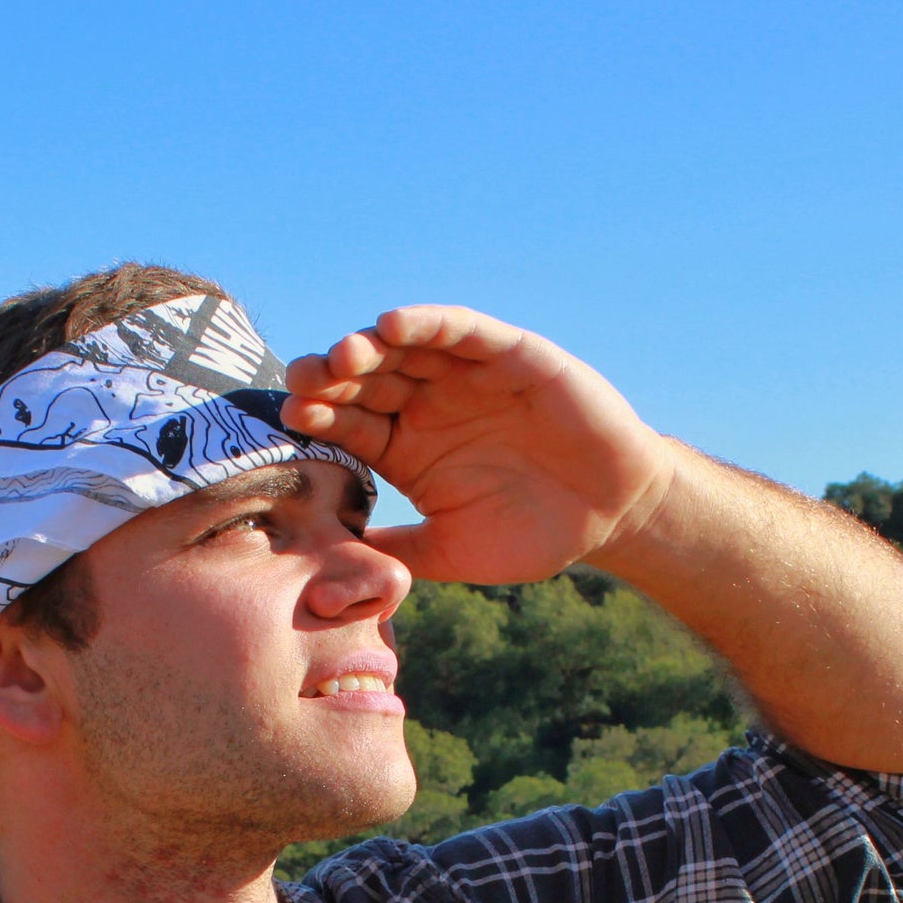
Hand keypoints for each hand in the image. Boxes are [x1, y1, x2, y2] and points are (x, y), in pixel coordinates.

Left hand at [283, 306, 675, 583]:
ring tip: (341, 355)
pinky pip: (462, 330)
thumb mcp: (451, 553)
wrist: (612, 514)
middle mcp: (426, 404)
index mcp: (404, 448)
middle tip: (301, 381)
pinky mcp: (508, 354)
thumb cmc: (531, 534)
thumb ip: (396, 554)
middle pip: (364, 381)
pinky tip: (393, 324)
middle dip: (331, 378)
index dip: (320, 419)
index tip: (290, 419)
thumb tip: (326, 579)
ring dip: (370, 347)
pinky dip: (428, 324)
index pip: (348, 425)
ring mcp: (464, 376)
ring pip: (405, 350)